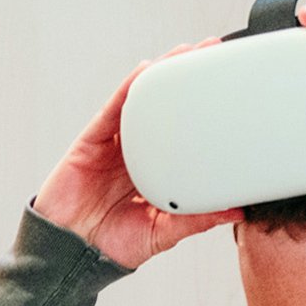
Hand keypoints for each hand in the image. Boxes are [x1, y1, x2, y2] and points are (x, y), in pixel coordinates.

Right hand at [31, 40, 241, 269]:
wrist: (69, 254)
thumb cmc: (112, 245)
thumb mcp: (163, 233)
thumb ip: (196, 220)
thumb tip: (236, 212)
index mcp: (158, 171)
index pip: (185, 132)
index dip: (205, 109)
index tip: (231, 88)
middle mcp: (138, 153)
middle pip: (166, 107)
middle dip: (187, 78)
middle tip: (214, 52)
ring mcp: (114, 145)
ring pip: (142, 101)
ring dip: (162, 74)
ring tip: (186, 52)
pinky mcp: (91, 142)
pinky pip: (112, 111)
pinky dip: (129, 89)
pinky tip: (146, 71)